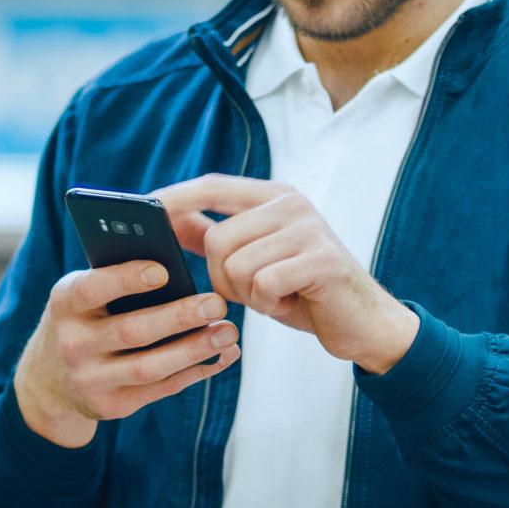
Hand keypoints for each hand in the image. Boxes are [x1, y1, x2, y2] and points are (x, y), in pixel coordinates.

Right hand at [13, 259, 241, 447]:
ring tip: (228, 332)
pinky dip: (196, 372)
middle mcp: (74, 344)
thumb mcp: (81, 296)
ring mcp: (92, 379)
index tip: (164, 270)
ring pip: (150, 367)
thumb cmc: (81, 320)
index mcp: (66, 304)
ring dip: (194, 350)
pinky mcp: (113, 405)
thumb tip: (176, 271)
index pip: (93, 289)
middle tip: (216, 303)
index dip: (127, 279)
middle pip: (132, 331)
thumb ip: (116, 280)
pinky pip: (162, 388)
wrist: (48, 380)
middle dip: (178, 317)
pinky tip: (222, 356)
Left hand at [154, 175, 418, 374]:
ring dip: (249, 295)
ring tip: (279, 295)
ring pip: (236, 266)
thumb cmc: (302, 290)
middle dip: (223, 279)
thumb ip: (216, 235)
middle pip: (216, 240)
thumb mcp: (256, 257)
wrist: (363, 322)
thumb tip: (168, 220)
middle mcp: (290, 204)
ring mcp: (308, 229)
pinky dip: (271, 306)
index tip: (145, 208)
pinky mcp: (321, 260)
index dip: (175, 198)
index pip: (212, 186)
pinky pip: (263, 286)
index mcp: (273, 196)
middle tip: (255, 290)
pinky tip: (293, 302)